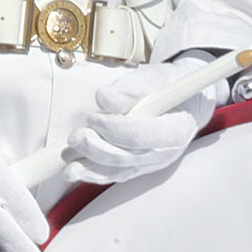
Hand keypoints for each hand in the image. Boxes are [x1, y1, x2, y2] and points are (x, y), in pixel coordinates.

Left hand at [64, 57, 221, 186]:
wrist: (183, 101)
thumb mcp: (155, 77)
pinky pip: (115, 174)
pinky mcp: (138, 167)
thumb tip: (104, 100)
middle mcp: (166, 152)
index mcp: (177, 129)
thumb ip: (131, 87)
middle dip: (97, 148)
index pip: (143, 136)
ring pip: (118, 171)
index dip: (115, 129)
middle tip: (76, 136)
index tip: (94, 117)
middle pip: (127, 157)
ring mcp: (152, 163)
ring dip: (90, 166)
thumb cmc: (169, 86)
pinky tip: (73, 171)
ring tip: (68, 155)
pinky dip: (93, 174)